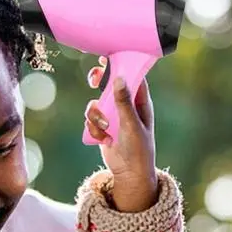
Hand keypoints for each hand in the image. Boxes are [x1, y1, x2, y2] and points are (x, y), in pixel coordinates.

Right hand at [85, 56, 157, 212]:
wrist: (130, 175)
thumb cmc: (138, 150)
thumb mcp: (131, 125)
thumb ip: (124, 102)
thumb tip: (118, 78)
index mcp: (140, 102)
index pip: (131, 75)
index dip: (120, 64)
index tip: (107, 56)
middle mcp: (126, 106)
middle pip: (109, 84)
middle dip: (100, 82)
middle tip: (93, 79)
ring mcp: (114, 117)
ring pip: (96, 103)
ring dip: (95, 115)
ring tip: (104, 128)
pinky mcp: (103, 128)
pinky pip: (91, 120)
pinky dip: (93, 129)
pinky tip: (103, 140)